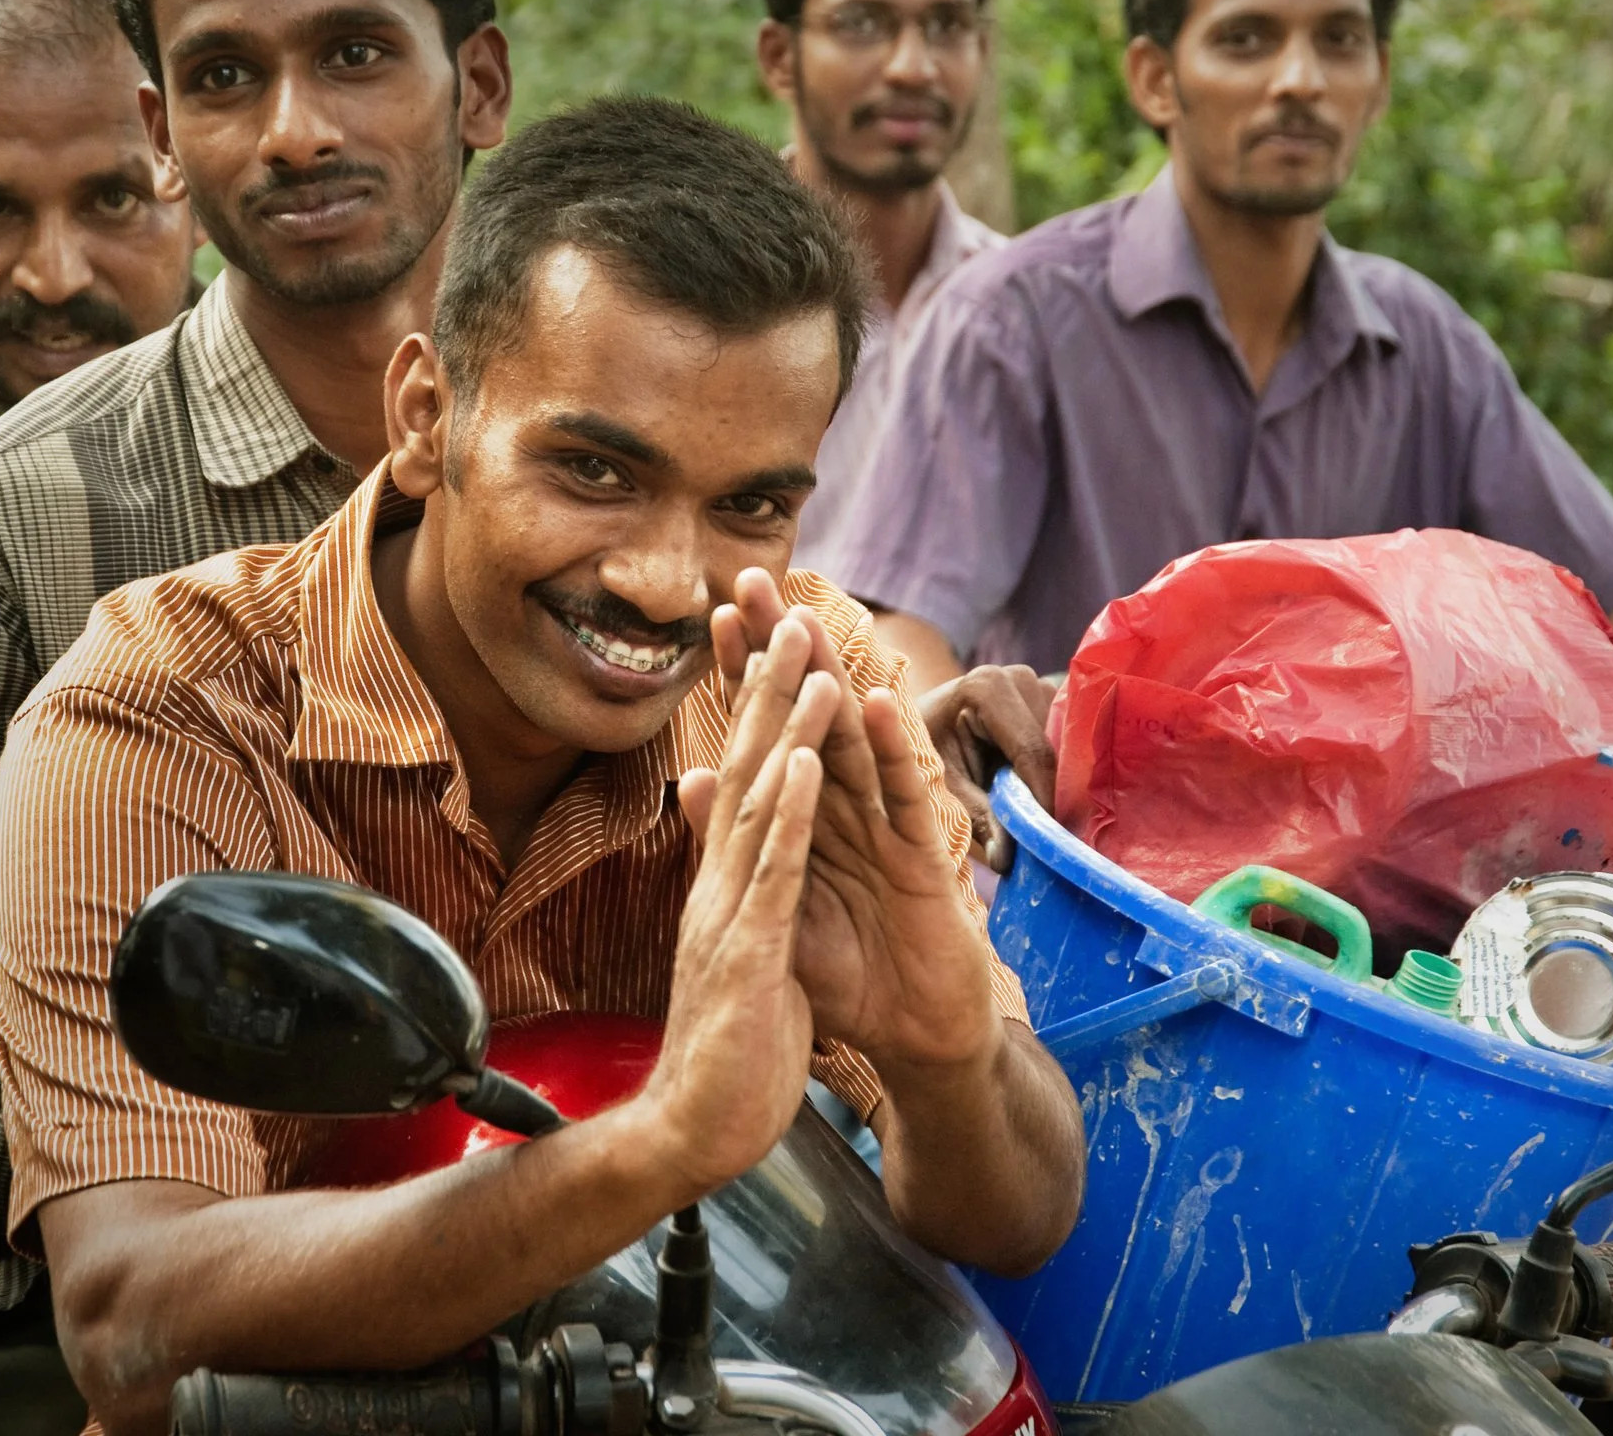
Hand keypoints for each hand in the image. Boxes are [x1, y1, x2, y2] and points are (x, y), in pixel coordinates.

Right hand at [646, 614, 838, 1196]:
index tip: (771, 641)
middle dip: (767, 686)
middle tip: (785, 606)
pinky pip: (773, 872)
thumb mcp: (734, 958)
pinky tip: (808, 762)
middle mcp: (716, 883)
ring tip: (805, 654)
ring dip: (785, 725)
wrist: (692, 1134)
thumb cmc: (726, 1051)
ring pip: (760, 802)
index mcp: (721, 885)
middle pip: (742, 767)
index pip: (738, 779)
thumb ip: (736, 900)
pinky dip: (790, 813)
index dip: (755, 708)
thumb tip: (732, 859)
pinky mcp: (746, 953)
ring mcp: (726, 913)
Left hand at [707, 570, 999, 1074]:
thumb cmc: (848, 971)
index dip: (743, 676)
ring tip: (804, 618)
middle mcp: (848, 805)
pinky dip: (889, 750)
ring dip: (830, 678)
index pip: (771, 730)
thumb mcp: (777, 904)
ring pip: (853, 739)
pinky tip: (874, 701)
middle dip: (782, 649)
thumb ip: (742, 842)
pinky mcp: (922, 859)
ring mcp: (887, 826)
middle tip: (751, 578)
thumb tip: (690, 779)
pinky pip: (902, 796)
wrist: (911, 1035)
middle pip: (810, 711)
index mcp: (810, 812)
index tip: (711, 615)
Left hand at [919, 665, 1056, 871]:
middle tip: (1053, 843)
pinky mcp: (1048, 700)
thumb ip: (977, 817)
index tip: (1051, 843)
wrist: (913, 728)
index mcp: (987, 688)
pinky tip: (1054, 807)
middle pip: (1055, 749)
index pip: (1033, 753)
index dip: (1045, 800)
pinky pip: (1067, 745)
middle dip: (1056, 796)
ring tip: (1050, 826)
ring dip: (1061, 786)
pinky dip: (1061, 777)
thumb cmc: (919, 756)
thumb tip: (1008, 859)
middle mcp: (1018, 678)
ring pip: (1067, 748)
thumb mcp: (942, 789)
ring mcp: (1037, 685)